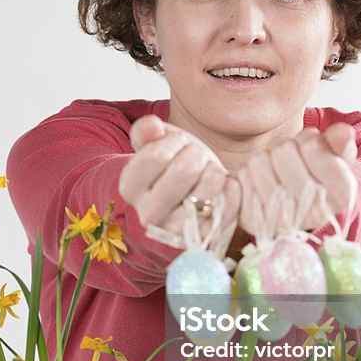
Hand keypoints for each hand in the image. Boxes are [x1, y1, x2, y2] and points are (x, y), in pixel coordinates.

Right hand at [119, 115, 240, 240]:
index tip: (177, 145)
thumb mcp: (154, 146)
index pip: (156, 155)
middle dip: (197, 154)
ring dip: (214, 169)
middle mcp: (149, 215)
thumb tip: (151, 124)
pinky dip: (231, 185)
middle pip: (185, 169)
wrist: (182, 207)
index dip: (174, 142)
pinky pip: (231, 198)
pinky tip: (221, 187)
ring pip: (211, 183)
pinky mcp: (206, 236)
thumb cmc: (168, 169)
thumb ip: (147, 132)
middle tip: (196, 158)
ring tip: (207, 173)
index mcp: (129, 188)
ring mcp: (178, 229)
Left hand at [235, 123, 356, 235]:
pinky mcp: (253, 223)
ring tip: (275, 171)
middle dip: (286, 147)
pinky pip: (240, 181)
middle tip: (290, 159)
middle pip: (283, 152)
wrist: (295, 202)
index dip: (309, 139)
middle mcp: (313, 214)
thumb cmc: (317, 173)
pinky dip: (246, 175)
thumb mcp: (334, 155)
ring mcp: (281, 221)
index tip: (310, 147)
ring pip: (259, 162)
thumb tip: (342, 133)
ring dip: (265, 159)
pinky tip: (258, 183)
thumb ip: (339, 142)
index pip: (313, 146)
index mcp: (341, 196)